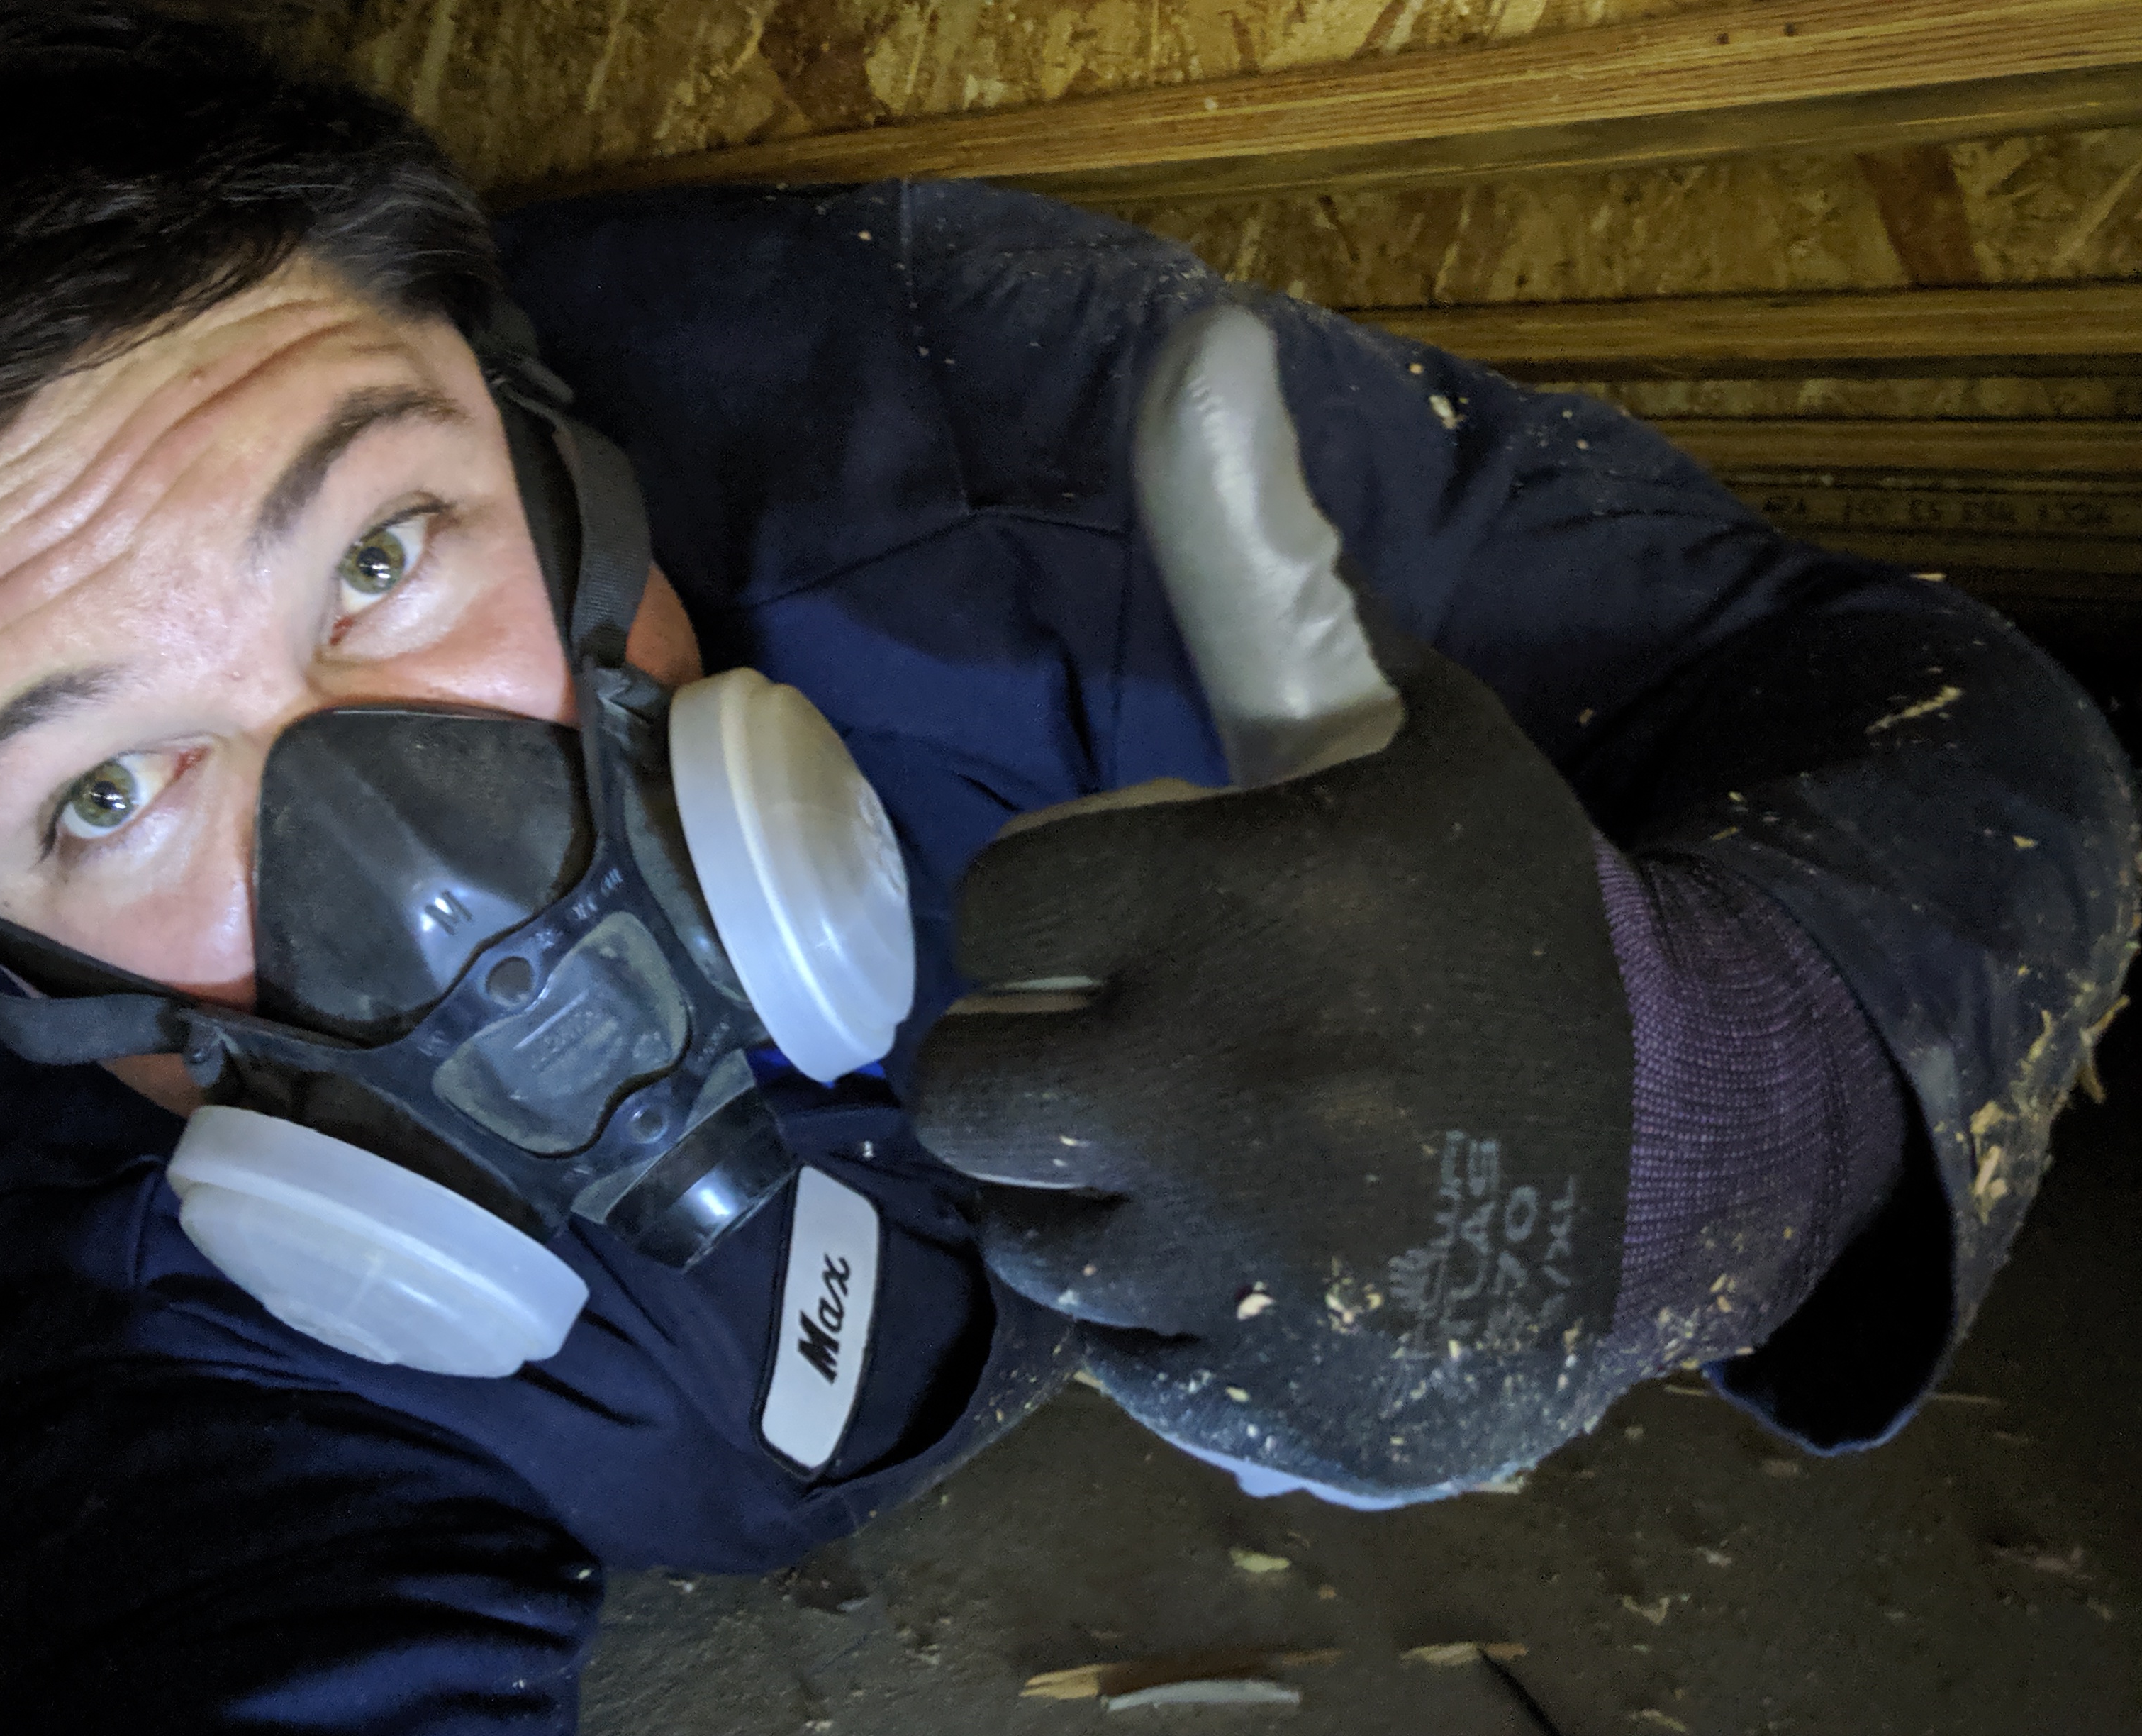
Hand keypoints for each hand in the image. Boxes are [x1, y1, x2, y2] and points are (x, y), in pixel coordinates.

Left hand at [911, 305, 1635, 1497]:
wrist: (1680, 1141)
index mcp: (1255, 902)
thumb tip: (1194, 336)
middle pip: (964, 1089)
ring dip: (1082, 1182)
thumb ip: (1256, 560)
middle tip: (1146, 1037)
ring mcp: (1249, 1264)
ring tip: (1207, 1141)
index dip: (1058, 914)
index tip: (1146, 917)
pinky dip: (1153, 1301)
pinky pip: (1107, 1347)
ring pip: (1022, 1229)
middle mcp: (1235, 1087)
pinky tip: (1254, 1248)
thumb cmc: (1501, 909)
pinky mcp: (1273, 1394)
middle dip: (1033, 1056)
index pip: (994, 914)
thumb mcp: (1393, 720)